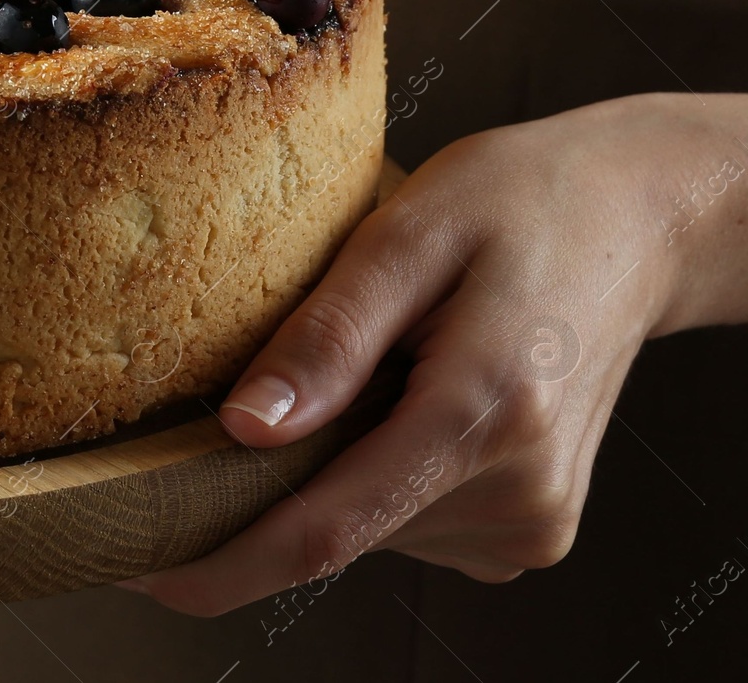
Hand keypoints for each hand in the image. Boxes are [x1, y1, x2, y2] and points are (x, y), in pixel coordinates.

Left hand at [120, 93, 747, 614]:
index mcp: (487, 413)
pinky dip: (375, 473)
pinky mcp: (532, 527)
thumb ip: (328, 337)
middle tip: (238, 406)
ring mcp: (534, 521)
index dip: (220, 564)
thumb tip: (241, 429)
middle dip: (265, 491)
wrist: (639, 220)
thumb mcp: (408, 232)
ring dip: (330, 469)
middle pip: (338, 530)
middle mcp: (520, 491)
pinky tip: (405, 397)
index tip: (137, 573)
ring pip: (369, 528)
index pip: (324, 531)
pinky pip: (408, 520)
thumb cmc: (520, 203)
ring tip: (372, 366)